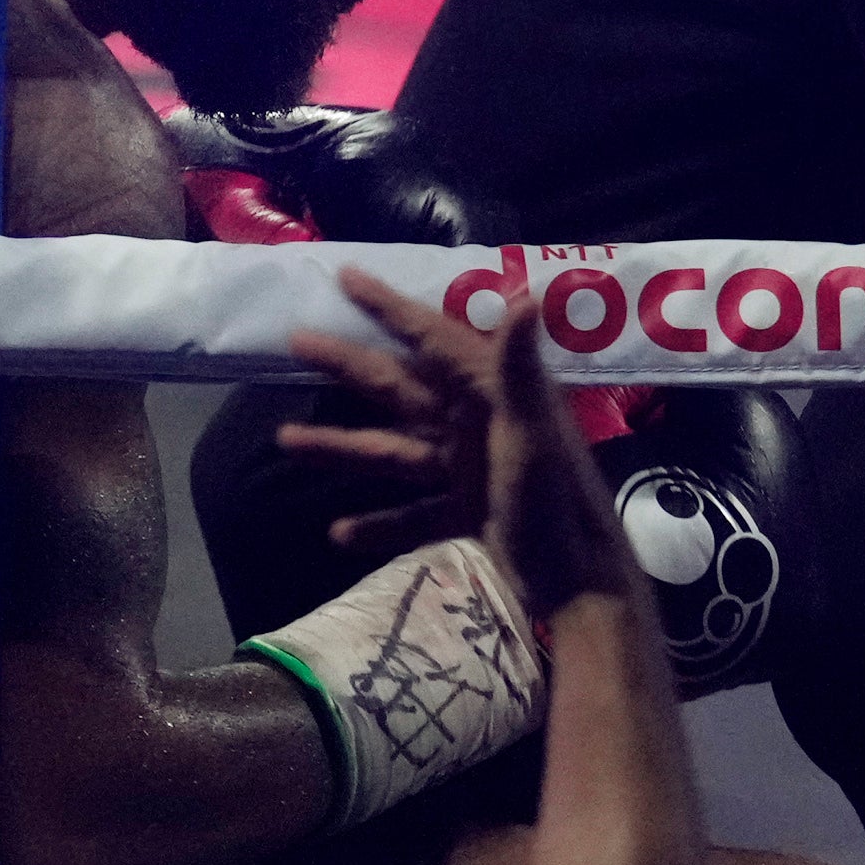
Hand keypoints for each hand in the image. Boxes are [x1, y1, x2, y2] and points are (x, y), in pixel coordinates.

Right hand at [287, 269, 650, 620]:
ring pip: (393, 451)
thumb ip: (520, 371)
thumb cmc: (556, 506)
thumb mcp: (532, 436)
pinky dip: (378, 523)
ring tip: (285, 441)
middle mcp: (476, 423)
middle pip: (400, 386)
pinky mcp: (466, 512)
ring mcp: (468, 469)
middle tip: (296, 339)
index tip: (347, 276)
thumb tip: (525, 296)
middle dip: (349, 364)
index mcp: (491, 394)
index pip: (432, 337)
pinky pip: (411, 513)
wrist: (579, 587)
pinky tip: (339, 532)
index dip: (390, 307)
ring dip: (341, 447)